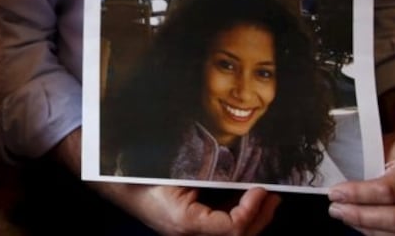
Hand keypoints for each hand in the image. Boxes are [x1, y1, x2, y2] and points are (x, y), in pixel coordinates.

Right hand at [100, 182, 278, 235]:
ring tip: (267, 200)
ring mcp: (190, 234)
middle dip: (260, 217)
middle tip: (274, 197)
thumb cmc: (142, 177)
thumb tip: (238, 166)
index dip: (251, 210)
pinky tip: (246, 200)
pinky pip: (219, 228)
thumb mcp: (176, 172)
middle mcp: (189, 234)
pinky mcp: (190, 229)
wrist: (120, 187)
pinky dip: (236, 216)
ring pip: (230, 235)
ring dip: (252, 218)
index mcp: (186, 222)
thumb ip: (205, 173)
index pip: (231, 227)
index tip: (261, 190)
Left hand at [327, 134, 394, 235]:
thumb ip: (368, 169)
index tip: (335, 193)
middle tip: (336, 209)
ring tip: (347, 217)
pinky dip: (383, 235)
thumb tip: (340, 189)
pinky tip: (365, 226)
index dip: (357, 195)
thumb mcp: (386, 149)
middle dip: (360, 216)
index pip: (387, 191)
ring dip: (369, 229)